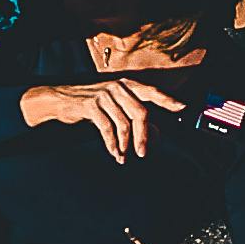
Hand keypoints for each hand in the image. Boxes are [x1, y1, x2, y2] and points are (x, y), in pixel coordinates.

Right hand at [20, 75, 186, 161]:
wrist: (61, 100)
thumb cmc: (93, 105)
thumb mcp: (116, 108)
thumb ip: (135, 118)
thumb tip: (157, 134)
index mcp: (128, 85)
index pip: (152, 92)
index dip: (168, 100)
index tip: (182, 109)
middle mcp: (118, 87)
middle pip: (141, 113)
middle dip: (144, 136)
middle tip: (143, 153)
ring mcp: (104, 94)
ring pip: (124, 124)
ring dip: (125, 145)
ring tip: (124, 157)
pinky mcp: (91, 105)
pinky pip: (107, 128)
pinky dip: (112, 144)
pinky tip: (114, 153)